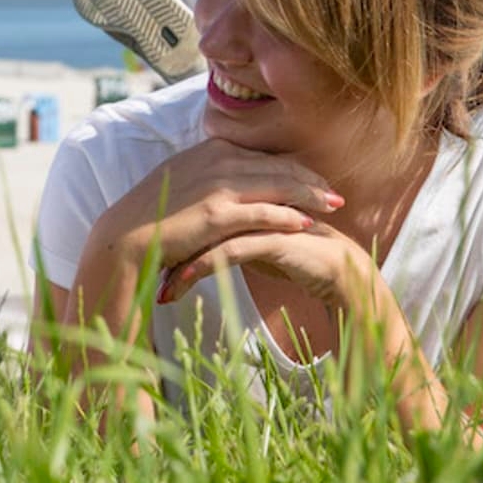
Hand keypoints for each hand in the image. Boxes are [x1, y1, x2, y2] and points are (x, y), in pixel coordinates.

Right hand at [91, 138, 343, 273]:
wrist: (128, 236)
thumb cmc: (156, 214)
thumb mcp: (186, 181)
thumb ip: (213, 174)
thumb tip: (236, 182)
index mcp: (212, 148)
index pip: (266, 155)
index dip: (295, 168)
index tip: (316, 180)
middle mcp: (219, 158)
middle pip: (279, 166)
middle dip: (312, 179)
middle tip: (336, 194)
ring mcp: (219, 184)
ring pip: (278, 185)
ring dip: (310, 196)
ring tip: (333, 207)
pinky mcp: (218, 212)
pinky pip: (264, 212)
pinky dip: (288, 216)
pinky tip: (306, 224)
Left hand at [157, 217, 376, 311]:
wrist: (337, 270)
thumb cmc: (294, 254)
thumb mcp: (253, 242)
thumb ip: (226, 233)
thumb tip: (193, 243)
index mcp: (242, 193)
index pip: (197, 209)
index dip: (172, 232)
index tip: (149, 256)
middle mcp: (248, 199)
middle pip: (197, 219)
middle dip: (169, 248)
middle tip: (144, 271)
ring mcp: (259, 216)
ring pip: (207, 236)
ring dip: (180, 263)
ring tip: (160, 288)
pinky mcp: (269, 238)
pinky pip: (226, 253)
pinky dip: (200, 270)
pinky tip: (181, 286)